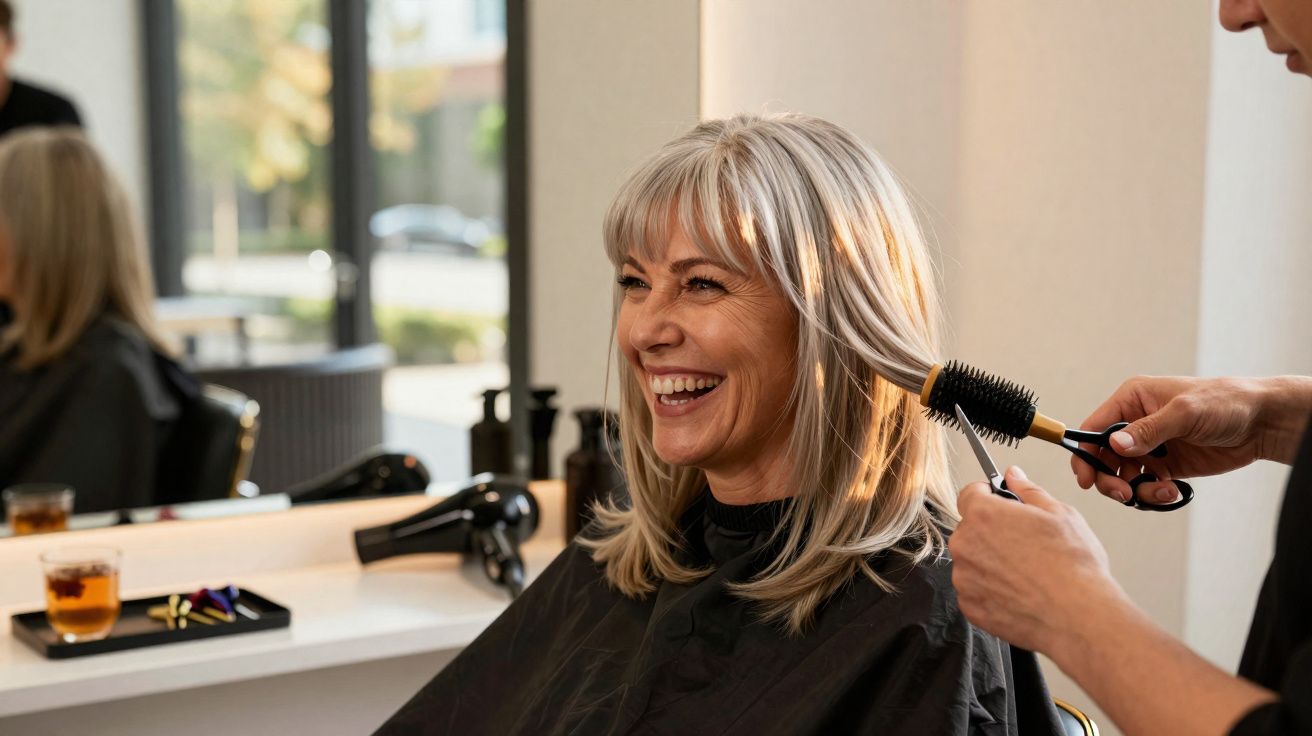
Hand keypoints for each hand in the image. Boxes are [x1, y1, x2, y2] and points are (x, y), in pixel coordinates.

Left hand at [950, 466, 1122, 655]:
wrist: (1079, 617)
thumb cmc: (1073, 566)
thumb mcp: (1060, 513)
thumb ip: (1028, 490)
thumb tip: (1014, 476)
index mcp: (983, 515)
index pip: (969, 493)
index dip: (987, 495)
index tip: (1001, 502)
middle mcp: (965, 544)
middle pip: (971, 528)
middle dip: (992, 531)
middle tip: (1025, 543)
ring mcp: (964, 578)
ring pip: (973, 561)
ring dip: (991, 562)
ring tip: (1027, 572)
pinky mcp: (970, 607)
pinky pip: (975, 590)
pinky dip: (992, 590)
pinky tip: (1020, 592)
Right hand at [1072, 375, 1311, 503]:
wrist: (1261, 422)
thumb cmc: (1224, 403)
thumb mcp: (1185, 412)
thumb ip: (1149, 429)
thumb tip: (1115, 444)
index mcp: (1132, 400)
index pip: (1095, 428)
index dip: (1085, 454)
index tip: (1086, 479)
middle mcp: (1134, 423)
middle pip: (1103, 457)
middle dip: (1110, 479)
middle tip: (1124, 494)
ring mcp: (1149, 446)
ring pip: (1122, 476)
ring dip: (1135, 490)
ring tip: (1160, 493)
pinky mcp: (1165, 465)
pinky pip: (1145, 486)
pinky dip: (1152, 495)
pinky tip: (1172, 493)